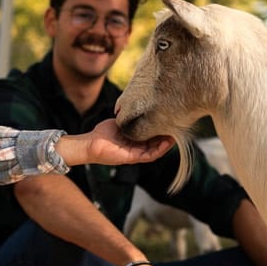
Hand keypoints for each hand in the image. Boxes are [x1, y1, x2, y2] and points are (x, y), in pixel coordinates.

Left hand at [57, 119, 173, 166]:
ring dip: (166, 144)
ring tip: (175, 136)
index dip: (162, 131)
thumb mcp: (121, 122)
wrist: (90, 143)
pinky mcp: (132, 158)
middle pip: (157, 144)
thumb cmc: (103, 133)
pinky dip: (159, 150)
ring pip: (156, 151)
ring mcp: (135, 154)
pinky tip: (166, 143)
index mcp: (135, 140)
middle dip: (167, 137)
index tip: (170, 122)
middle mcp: (137, 148)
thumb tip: (141, 107)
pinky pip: (149, 155)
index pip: (153, 136)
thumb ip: (131, 117)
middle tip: (176, 128)